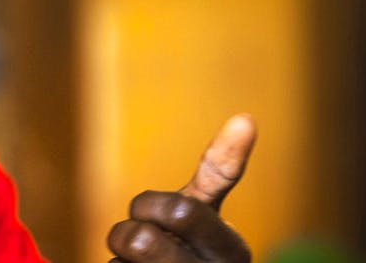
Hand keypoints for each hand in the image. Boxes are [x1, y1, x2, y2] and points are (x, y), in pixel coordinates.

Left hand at [107, 114, 256, 261]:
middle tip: (134, 235)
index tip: (152, 207)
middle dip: (129, 226)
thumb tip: (247, 117)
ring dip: (118, 255)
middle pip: (143, 235)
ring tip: (134, 261)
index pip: (182, 211)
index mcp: (230, 250)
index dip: (153, 206)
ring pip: (125, 257)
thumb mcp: (203, 213)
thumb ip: (218, 172)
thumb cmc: (189, 251)